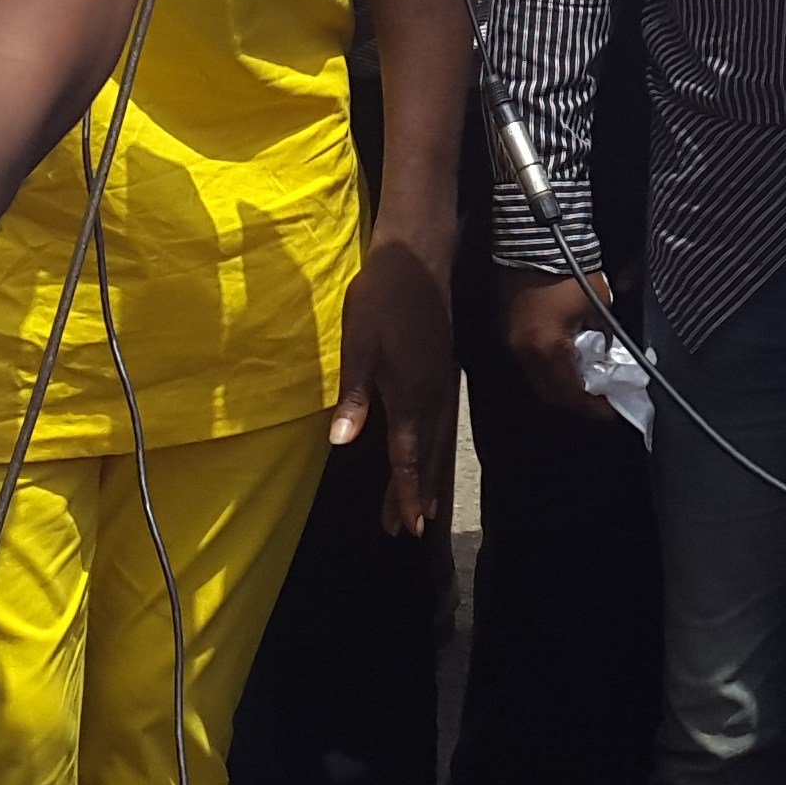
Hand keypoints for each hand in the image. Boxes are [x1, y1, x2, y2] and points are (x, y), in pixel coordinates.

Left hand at [338, 231, 456, 530]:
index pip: (408, 454)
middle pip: (426, 455)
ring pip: (438, 440)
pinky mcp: (442, 368)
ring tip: (422, 505)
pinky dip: (435, 447)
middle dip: (417, 493)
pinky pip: (442, 421)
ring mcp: (441, 381)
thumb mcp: (358, 345)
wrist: (417, 256)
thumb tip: (343, 443)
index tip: (409, 525)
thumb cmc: (380, 298)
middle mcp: (432, 394)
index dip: (406, 491)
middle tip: (409, 529)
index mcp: (411, 393)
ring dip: (428, 474)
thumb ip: (354, 396)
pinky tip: (429, 451)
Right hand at [499, 268, 623, 427]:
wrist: (532, 239)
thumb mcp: (599, 302)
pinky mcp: (506, 329)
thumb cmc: (570, 269)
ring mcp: (511, 341)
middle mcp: (524, 353)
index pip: (572, 393)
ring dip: (560, 386)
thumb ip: (605, 332)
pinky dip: (547, 368)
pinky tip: (564, 361)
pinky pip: (528, 361)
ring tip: (583, 382)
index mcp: (547, 350)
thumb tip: (609, 350)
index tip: (612, 411)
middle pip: (550, 394)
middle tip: (598, 402)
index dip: (593, 407)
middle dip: (576, 402)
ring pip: (537, 379)